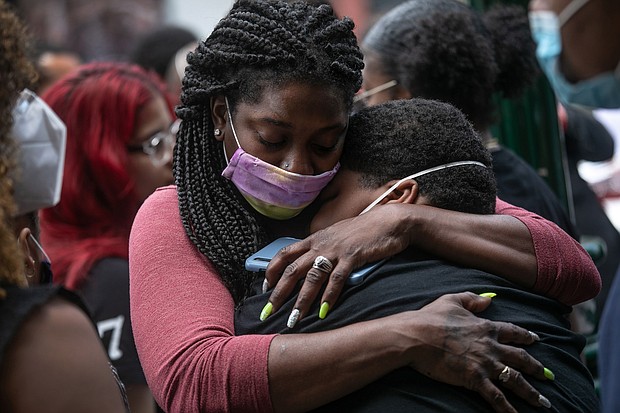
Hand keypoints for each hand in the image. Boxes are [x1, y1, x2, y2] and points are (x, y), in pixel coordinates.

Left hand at [264, 205, 410, 324]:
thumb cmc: (363, 231)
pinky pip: (337, 279)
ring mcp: (336, 251)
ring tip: (294, 319)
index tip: (265, 288)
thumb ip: (322, 249)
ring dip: (301, 301)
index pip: (284, 254)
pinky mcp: (353, 258)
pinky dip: (328, 296)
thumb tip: (310, 264)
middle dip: (278, 294)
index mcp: (315, 239)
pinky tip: (323, 311)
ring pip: (312, 278)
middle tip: (268, 312)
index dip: (272, 271)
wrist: (388, 222)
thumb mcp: (336, 237)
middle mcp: (321, 244)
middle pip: (292, 270)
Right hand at [406, 292, 551, 412]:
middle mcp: (491, 346)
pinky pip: (497, 397)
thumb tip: (489, 300)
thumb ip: (472, 299)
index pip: (512, 332)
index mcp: (485, 327)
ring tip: (544, 403)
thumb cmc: (431, 317)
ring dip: (531, 392)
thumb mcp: (452, 300)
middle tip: (550, 376)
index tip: (536, 339)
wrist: (417, 336)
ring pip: (515, 380)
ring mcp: (485, 364)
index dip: (526, 336)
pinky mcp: (475, 379)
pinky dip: (508, 409)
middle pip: (521, 358)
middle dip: (537, 368)